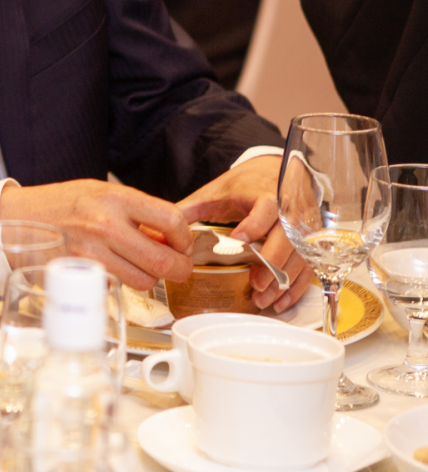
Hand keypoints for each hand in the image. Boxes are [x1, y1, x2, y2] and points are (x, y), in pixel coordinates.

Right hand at [0, 179, 192, 289]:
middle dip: (179, 268)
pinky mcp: (79, 274)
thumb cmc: (59, 203)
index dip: (185, 237)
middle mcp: (104, 225)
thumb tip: (171, 239)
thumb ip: (136, 211)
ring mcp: (90, 253)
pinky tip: (115, 270)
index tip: (182, 243)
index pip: (171, 220)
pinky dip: (123, 282)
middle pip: (163, 260)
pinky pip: (118, 287)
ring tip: (137, 265)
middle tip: (177, 267)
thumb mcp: (100, 192)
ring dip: (149, 278)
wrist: (16, 217)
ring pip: (144, 281)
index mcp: (114, 198)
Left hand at [179, 155, 309, 311]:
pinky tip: (281, 300)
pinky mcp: (310, 241)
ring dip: (284, 281)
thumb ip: (190, 209)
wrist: (275, 171)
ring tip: (263, 299)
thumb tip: (160, 226)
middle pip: (289, 237)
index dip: (256, 224)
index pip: (268, 206)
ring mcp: (304, 226)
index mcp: (266, 192)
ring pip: (302, 255)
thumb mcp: (215, 192)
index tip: (239, 240)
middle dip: (273, 263)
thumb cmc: (245, 183)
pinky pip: (310, 266)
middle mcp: (291, 208)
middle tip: (255, 284)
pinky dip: (297, 286)